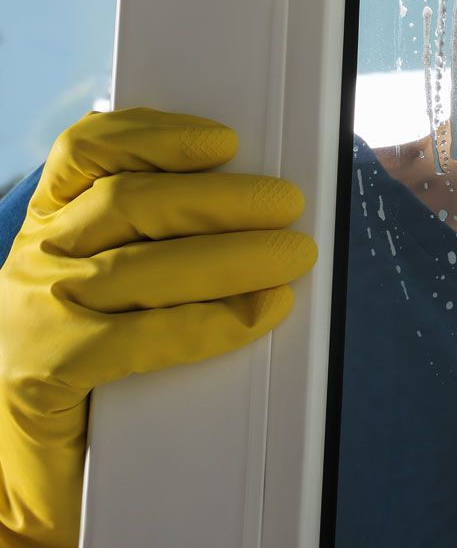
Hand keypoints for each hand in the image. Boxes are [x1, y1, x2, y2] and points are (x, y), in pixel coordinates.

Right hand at [0, 110, 316, 546]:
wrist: (23, 460)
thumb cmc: (91, 358)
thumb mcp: (115, 284)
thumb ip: (163, 242)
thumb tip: (261, 216)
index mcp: (51, 220)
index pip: (87, 151)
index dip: (155, 134)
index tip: (225, 140)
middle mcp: (35, 255)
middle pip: (132, 204)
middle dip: (220, 200)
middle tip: (288, 207)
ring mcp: (34, 313)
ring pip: (138, 266)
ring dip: (228, 256)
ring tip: (292, 257)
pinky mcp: (41, 373)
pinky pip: (134, 338)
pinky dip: (203, 324)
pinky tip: (255, 316)